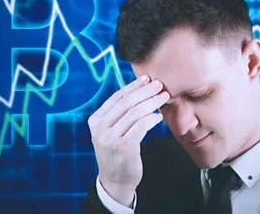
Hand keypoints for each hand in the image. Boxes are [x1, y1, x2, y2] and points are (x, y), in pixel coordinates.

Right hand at [88, 75, 169, 206]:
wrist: (115, 180)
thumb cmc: (116, 153)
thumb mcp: (110, 131)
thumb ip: (118, 114)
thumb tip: (139, 90)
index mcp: (96, 120)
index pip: (116, 97)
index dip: (133, 86)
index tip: (146, 78)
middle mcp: (100, 128)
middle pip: (126, 102)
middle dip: (145, 91)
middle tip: (159, 85)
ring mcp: (111, 137)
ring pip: (135, 112)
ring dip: (152, 103)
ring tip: (163, 98)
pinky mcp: (123, 147)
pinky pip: (141, 126)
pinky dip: (152, 118)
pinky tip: (158, 117)